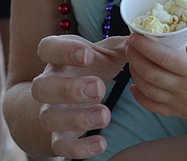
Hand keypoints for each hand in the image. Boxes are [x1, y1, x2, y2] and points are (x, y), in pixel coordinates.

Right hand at [32, 34, 127, 158]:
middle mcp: (48, 83)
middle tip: (99, 88)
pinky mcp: (58, 136)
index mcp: (58, 58)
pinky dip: (79, 149)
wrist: (69, 98)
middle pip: (42, 87)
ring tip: (105, 115)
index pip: (47, 48)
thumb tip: (144, 38)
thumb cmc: (90, 67)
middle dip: (69, 89)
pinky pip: (59, 147)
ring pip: (49, 118)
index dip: (64, 51)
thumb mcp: (106, 53)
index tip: (87, 55)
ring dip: (76, 118)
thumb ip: (123, 46)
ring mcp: (50, 111)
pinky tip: (101, 143)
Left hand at [125, 18, 186, 128]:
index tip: (134, 36)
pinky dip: (140, 97)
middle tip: (128, 45)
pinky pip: (153, 106)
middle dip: (134, 58)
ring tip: (131, 60)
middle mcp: (182, 87)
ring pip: (147, 89)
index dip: (145, 46)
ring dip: (135, 74)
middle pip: (150, 73)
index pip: (163, 57)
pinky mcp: (178, 112)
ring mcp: (178, 102)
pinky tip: (134, 86)